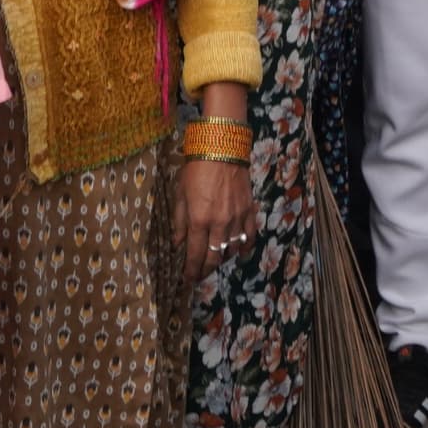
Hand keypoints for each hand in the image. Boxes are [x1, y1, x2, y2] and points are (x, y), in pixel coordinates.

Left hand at [177, 150, 254, 283]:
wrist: (221, 148)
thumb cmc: (195, 169)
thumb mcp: (180, 195)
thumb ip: (179, 222)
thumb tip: (178, 244)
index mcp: (199, 220)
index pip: (195, 254)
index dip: (191, 271)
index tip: (188, 279)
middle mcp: (219, 223)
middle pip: (214, 256)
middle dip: (205, 270)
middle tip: (200, 276)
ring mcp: (237, 218)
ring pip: (232, 249)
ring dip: (222, 259)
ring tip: (215, 261)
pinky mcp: (249, 210)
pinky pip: (249, 236)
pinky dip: (244, 248)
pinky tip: (239, 253)